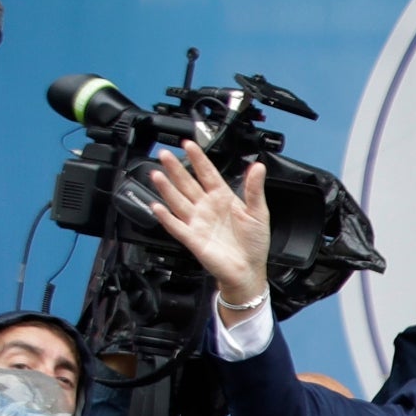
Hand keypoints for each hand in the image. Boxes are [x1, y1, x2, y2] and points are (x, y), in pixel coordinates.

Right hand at [146, 142, 270, 308]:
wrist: (249, 270)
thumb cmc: (254, 243)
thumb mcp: (258, 212)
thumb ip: (254, 189)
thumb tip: (259, 167)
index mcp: (223, 198)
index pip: (207, 173)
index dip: (198, 159)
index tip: (189, 144)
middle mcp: (207, 207)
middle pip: (187, 183)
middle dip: (176, 169)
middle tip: (165, 154)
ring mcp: (198, 222)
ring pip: (178, 201)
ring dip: (166, 188)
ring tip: (157, 174)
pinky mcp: (193, 238)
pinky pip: (176, 226)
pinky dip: (166, 217)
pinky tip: (158, 207)